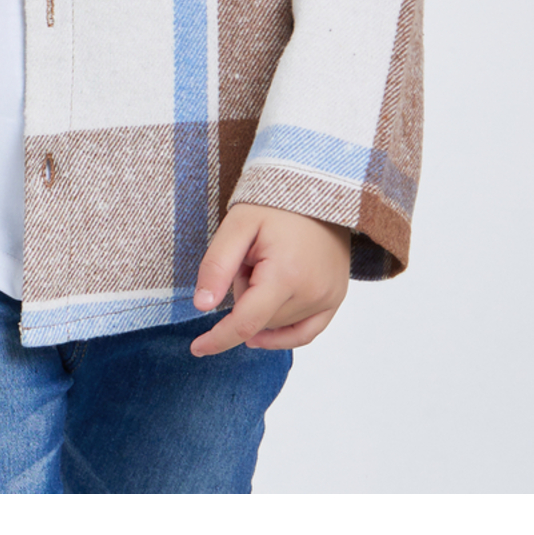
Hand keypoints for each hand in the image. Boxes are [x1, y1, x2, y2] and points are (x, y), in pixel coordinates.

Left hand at [189, 202, 350, 355]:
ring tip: (267, 265)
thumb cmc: (276, 203)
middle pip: (260, 321)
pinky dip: (282, 334)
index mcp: (286, 275)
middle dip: (245, 296)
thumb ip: (217, 266)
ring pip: (279, 324)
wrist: (318, 186)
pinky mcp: (336, 298)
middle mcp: (312, 292)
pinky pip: (306, 332)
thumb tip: (202, 306)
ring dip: (263, 305)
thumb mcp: (237, 225)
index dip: (219, 339)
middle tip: (249, 259)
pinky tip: (265, 328)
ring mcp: (329, 297)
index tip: (196, 348)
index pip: (246, 323)